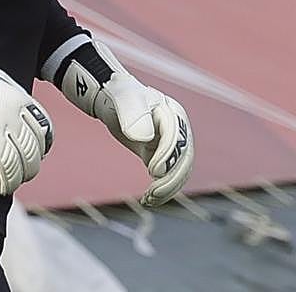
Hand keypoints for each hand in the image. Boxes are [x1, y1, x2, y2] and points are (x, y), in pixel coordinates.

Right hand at [0, 12, 52, 201]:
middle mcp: (8, 120)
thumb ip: (18, 105)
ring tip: (6, 184)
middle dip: (28, 170)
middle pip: (30, 157)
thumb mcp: (3, 82)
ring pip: (11, 170)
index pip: (42, 137)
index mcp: (19, 102)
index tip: (33, 155)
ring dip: (10, 182)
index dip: (39, 151)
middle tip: (21, 173)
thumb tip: (28, 127)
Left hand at [53, 39, 193, 206]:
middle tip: (153, 193)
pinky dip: (161, 190)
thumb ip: (134, 115)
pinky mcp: (160, 155)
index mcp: (173, 113)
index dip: (168, 156)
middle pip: (184, 159)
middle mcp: (178, 130)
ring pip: (179, 172)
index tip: (152, 170)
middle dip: (172, 179)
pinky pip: (167, 176)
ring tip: (149, 200)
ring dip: (168, 189)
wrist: (111, 97)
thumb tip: (145, 137)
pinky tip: (147, 201)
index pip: (177, 139)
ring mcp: (171, 144)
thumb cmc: (119, 95)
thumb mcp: (125, 100)